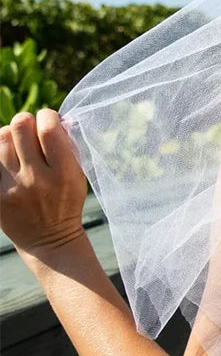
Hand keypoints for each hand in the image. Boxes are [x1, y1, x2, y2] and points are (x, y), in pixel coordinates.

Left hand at [0, 110, 88, 258]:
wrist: (48, 239)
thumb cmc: (66, 202)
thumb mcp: (77, 176)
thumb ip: (68, 147)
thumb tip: (55, 119)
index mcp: (63, 173)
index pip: (48, 129)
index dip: (47, 116)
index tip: (49, 119)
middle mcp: (36, 178)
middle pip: (20, 127)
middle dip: (26, 121)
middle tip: (30, 128)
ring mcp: (12, 186)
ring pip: (1, 139)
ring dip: (10, 136)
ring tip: (18, 145)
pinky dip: (0, 153)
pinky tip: (7, 158)